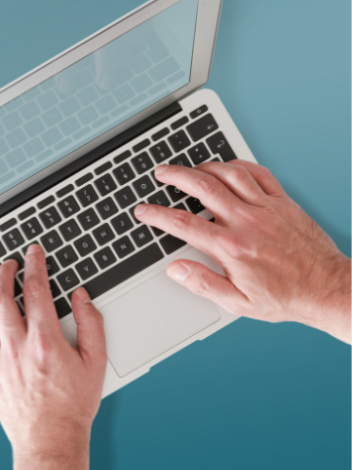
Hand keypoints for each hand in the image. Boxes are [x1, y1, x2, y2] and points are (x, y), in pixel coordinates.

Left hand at [0, 244, 106, 469]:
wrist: (50, 440)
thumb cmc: (72, 406)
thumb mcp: (96, 364)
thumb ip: (92, 325)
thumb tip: (81, 296)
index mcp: (46, 344)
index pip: (36, 291)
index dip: (34, 265)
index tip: (33, 253)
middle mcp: (17, 349)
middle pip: (0, 297)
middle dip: (2, 272)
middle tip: (8, 263)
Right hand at [134, 160, 350, 342]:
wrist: (327, 289)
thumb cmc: (286, 297)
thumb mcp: (237, 303)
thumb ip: (202, 284)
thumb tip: (175, 269)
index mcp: (231, 247)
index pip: (182, 223)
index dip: (156, 214)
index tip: (143, 210)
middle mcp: (247, 222)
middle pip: (203, 188)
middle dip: (176, 176)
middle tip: (161, 173)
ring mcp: (267, 209)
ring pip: (230, 174)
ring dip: (204, 167)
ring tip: (190, 168)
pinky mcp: (284, 203)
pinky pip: (259, 174)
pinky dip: (239, 166)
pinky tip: (227, 168)